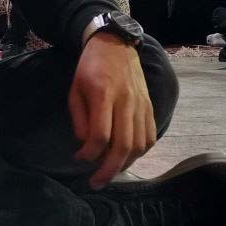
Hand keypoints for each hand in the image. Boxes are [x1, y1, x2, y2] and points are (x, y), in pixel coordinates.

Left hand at [68, 33, 155, 188]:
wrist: (115, 43)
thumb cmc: (90, 66)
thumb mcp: (75, 88)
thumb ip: (80, 118)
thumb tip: (86, 144)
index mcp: (104, 94)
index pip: (100, 135)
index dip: (88, 154)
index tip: (79, 159)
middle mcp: (126, 101)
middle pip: (123, 145)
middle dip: (109, 170)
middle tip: (96, 182)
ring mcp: (141, 104)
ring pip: (140, 144)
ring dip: (126, 164)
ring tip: (111, 171)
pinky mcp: (150, 105)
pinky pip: (150, 136)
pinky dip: (140, 152)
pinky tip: (128, 156)